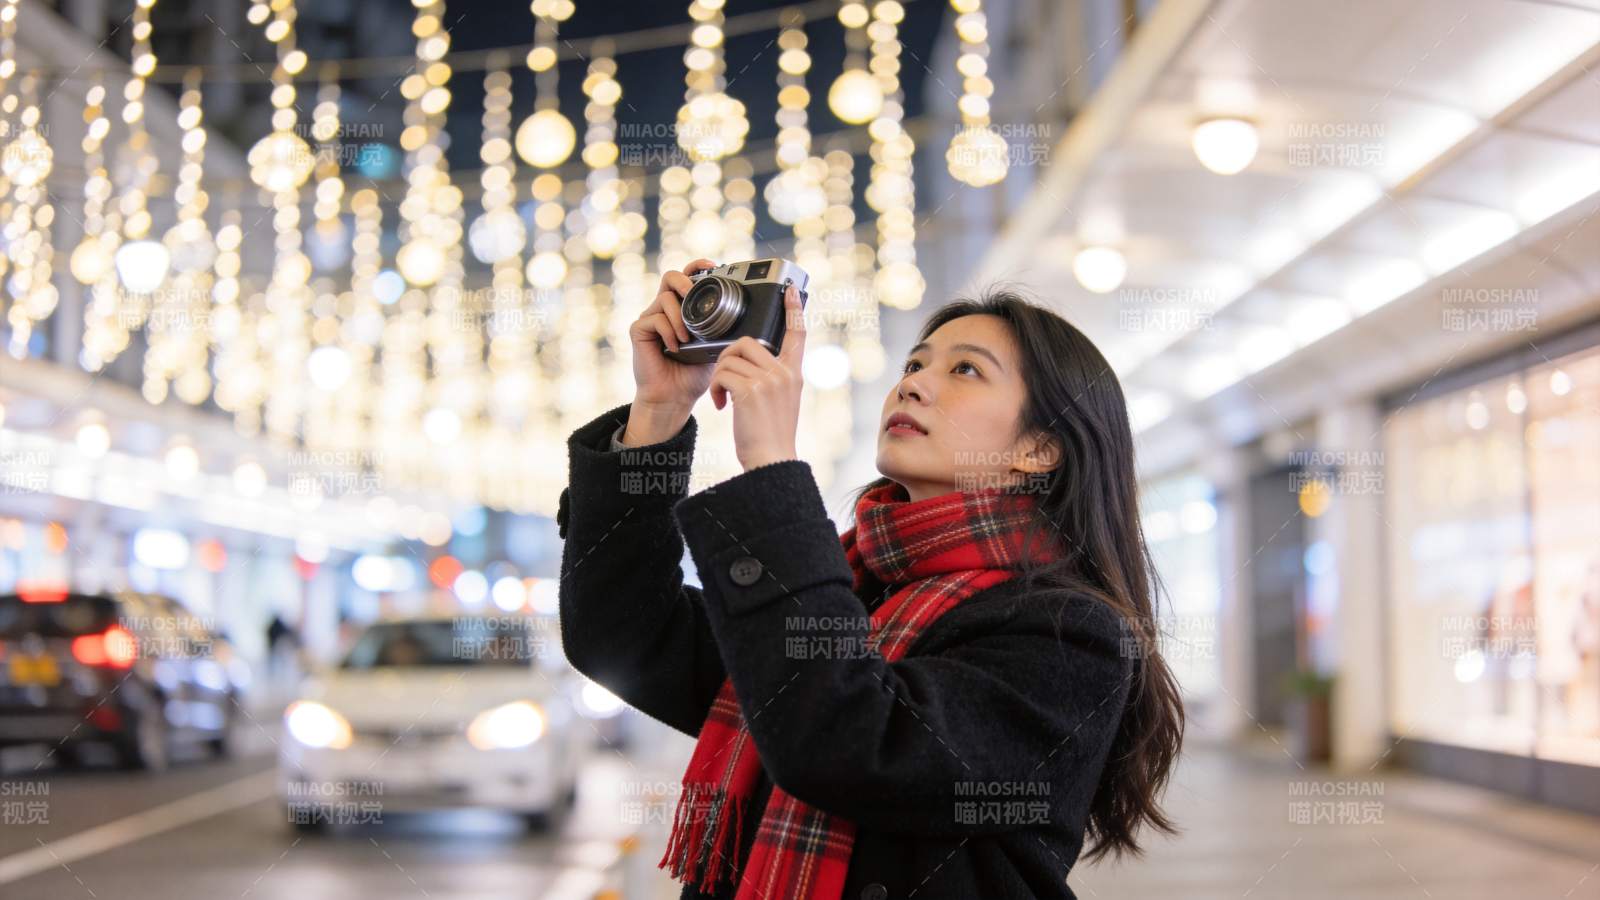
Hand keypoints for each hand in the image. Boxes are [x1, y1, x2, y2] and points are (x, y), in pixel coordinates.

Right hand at [624, 259, 717, 444]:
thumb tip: (747, 316)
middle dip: (686, 282)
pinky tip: (675, 348)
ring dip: (679, 316)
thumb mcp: (716, 348)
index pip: (687, 277)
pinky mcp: (639, 330)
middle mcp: (665, 309)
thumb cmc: (694, 375)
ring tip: (687, 337)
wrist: (674, 398)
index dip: (698, 266)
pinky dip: (669, 332)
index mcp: (683, 309)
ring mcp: (650, 318)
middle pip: (671, 276)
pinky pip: (654, 319)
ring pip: (664, 298)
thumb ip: (722, 328)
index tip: (713, 267)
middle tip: (695, 296)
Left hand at [708, 283, 806, 470]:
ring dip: (719, 377)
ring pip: (731, 357)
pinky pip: (722, 373)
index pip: (798, 334)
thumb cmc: (770, 437)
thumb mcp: (780, 403)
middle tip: (725, 383)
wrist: (771, 461)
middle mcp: (785, 373)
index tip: (791, 289)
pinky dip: (715, 388)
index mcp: (793, 374)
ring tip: (722, 399)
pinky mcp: (751, 390)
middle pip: (748, 342)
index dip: (794, 310)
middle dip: (729, 358)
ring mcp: (769, 380)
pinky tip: (720, 405)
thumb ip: (770, 379)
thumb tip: (748, 364)